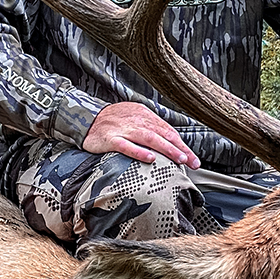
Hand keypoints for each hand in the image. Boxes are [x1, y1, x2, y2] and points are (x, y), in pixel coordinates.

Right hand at [83, 102, 201, 166]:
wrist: (86, 118)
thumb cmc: (113, 122)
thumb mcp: (134, 118)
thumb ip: (150, 129)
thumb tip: (169, 143)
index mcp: (144, 116)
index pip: (168, 131)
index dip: (182, 145)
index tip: (193, 160)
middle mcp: (137, 121)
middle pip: (163, 135)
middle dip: (180, 149)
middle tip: (192, 162)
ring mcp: (123, 130)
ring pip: (149, 139)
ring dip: (167, 149)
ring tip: (180, 159)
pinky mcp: (110, 139)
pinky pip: (126, 145)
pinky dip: (139, 152)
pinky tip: (151, 158)